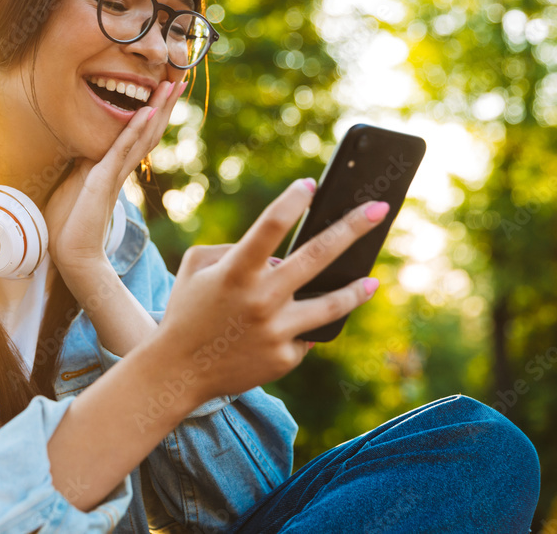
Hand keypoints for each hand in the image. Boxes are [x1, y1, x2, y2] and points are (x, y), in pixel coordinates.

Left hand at [44, 79, 186, 276]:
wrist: (72, 256)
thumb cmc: (69, 226)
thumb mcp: (74, 185)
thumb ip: (83, 168)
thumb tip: (82, 152)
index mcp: (113, 169)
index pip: (138, 136)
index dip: (153, 113)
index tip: (164, 91)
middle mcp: (120, 169)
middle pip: (149, 131)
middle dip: (164, 104)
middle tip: (180, 79)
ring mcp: (114, 174)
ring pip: (143, 135)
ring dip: (158, 108)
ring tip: (172, 85)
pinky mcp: (104, 179)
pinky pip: (123, 149)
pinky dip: (135, 129)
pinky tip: (147, 111)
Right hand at [155, 178, 387, 402]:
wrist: (178, 371)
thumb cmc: (187, 312)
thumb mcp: (196, 268)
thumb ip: (232, 249)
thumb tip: (277, 255)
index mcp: (235, 272)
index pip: (270, 226)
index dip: (292, 201)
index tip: (311, 185)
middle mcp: (261, 300)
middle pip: (318, 256)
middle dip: (351, 227)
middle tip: (379, 209)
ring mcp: (276, 331)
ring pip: (330, 305)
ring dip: (356, 290)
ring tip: (373, 280)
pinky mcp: (285, 357)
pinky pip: (303, 334)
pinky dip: (299, 327)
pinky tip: (287, 328)